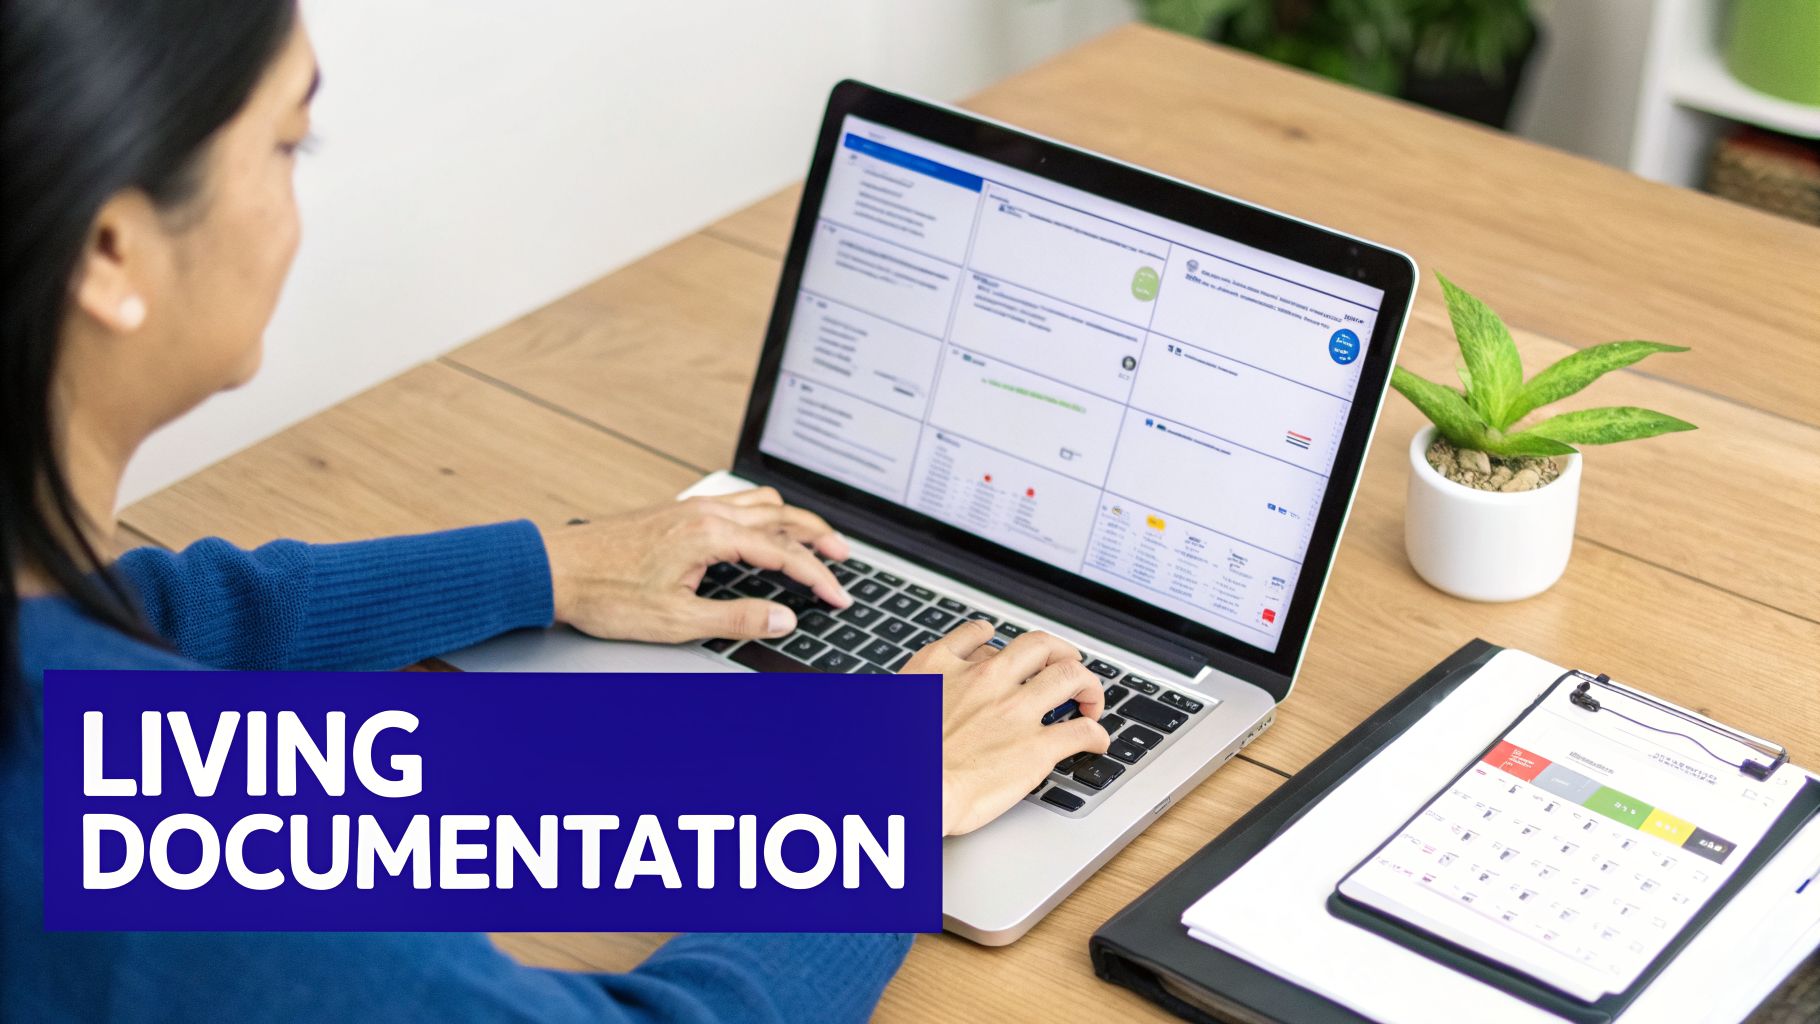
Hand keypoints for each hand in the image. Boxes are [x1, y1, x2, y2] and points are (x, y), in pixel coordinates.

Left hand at [539, 487, 852, 642]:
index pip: (784, 553)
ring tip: (813, 538)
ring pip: (759, 502)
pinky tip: (760, 526)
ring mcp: (690, 507)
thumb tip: (782, 618)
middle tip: (844, 557)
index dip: (817, 577)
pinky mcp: (676, 510)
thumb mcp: (677, 620)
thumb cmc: (606, 593)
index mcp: (711, 535)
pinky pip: (735, 500)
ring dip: (793, 519)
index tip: (838, 595)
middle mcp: (706, 512)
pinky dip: (763, 512)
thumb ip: (737, 617)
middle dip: (819, 537)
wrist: (555, 569)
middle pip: (781, 516)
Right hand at [903, 619, 1109, 835]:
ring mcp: (1015, 710)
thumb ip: (906, 690)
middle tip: (1065, 666)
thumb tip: (904, 694)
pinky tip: (1096, 740)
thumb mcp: (889, 704)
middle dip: (1059, 652)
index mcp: (942, 667)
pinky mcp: (1036, 746)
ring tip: (1089, 698)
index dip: (999, 645)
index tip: (1003, 655)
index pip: (981, 636)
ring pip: (1070, 676)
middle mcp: (985, 680)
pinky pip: (1081, 731)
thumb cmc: (889, 757)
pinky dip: (1096, 733)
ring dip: (1087, 685)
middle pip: (1038, 645)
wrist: (906, 787)